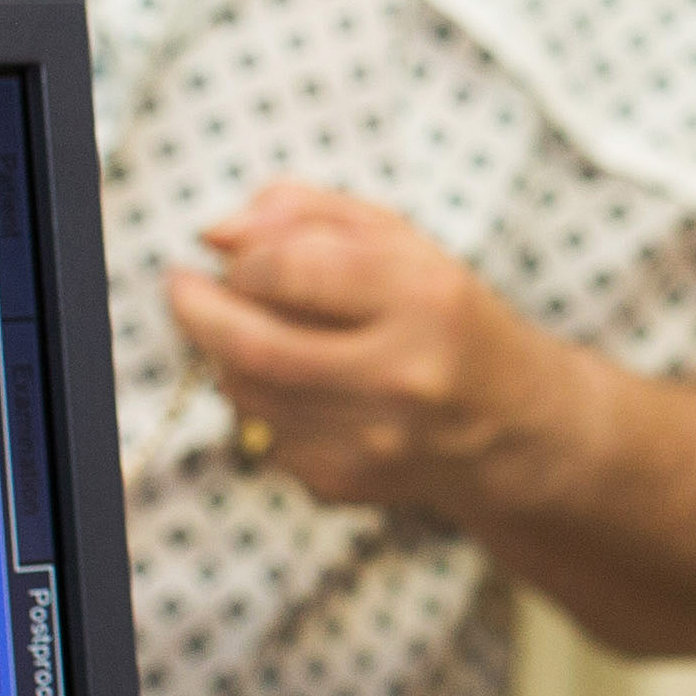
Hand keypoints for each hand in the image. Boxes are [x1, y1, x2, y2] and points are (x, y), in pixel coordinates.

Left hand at [163, 182, 572, 521]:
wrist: (514, 426)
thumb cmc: (445, 317)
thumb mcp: (400, 241)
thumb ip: (306, 213)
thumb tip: (216, 231)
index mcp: (424, 299)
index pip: (291, 270)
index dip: (243, 259)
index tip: (233, 255)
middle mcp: (402, 376)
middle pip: (253, 346)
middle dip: (196, 310)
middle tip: (181, 286)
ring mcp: (373, 440)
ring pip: (246, 393)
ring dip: (222, 353)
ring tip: (241, 326)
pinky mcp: (347, 481)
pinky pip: (263, 433)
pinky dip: (256, 401)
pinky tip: (291, 383)